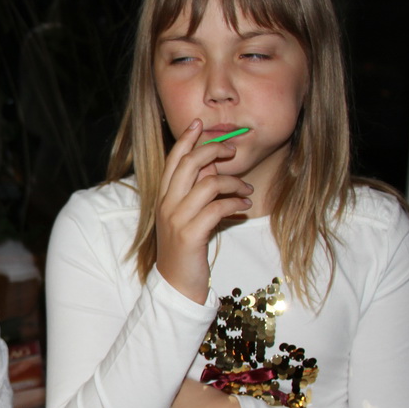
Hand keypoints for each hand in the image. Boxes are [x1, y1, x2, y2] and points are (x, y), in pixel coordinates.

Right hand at [155, 119, 253, 301]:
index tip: (198, 123)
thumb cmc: (185, 249)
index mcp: (163, 198)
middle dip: (213, 150)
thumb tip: (213, 167)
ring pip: (208, 183)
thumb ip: (196, 191)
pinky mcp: (191, 234)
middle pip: (189, 164)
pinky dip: (236, 203)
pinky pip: (218, 208)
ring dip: (233, 181)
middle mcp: (166, 205)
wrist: (176, 284)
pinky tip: (245, 204)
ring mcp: (177, 219)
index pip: (172, 160)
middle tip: (232, 150)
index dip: (185, 139)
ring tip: (246, 187)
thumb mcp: (187, 216)